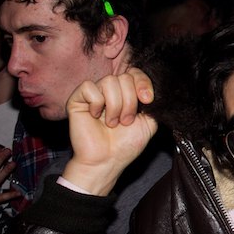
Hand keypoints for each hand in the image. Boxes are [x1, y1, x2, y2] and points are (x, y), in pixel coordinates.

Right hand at [62, 68, 158, 195]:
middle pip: (125, 77)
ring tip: (113, 123)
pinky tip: (96, 117)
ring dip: (116, 105)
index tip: (147, 100)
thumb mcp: (149, 123)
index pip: (135, 73)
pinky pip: (89, 87)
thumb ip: (153, 104)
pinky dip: (97, 103)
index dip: (143, 83)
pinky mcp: (77, 99)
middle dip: (130, 102)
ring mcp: (94, 93)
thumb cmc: (126, 144)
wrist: (107, 161)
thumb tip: (156, 89)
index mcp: (127, 93)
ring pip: (109, 81)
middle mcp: (110, 90)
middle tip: (126, 121)